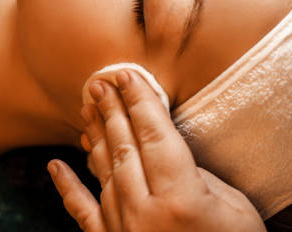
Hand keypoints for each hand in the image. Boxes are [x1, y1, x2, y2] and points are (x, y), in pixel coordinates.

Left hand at [47, 70, 265, 231]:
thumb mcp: (235, 210)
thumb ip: (198, 177)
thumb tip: (166, 151)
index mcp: (181, 200)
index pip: (155, 135)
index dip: (140, 100)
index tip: (127, 75)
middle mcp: (145, 212)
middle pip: (124, 146)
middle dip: (112, 110)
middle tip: (100, 82)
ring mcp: (123, 230)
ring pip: (103, 171)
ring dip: (95, 136)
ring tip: (87, 107)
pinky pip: (83, 212)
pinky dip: (68, 187)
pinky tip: (56, 165)